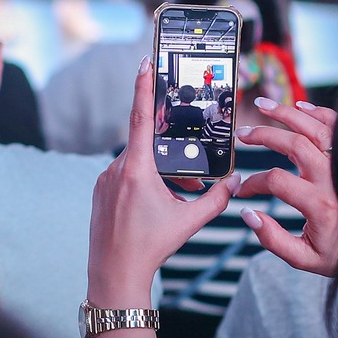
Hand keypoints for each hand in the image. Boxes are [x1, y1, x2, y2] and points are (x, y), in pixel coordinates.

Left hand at [89, 60, 234, 304]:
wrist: (113, 275)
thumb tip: (237, 183)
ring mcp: (104, 181)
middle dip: (172, 161)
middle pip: (148, 149)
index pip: (140, 118)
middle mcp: (116, 170)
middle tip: (188, 183)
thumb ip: (216, 199)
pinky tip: (155, 208)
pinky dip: (144, 185)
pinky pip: (125, 178)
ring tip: (176, 200)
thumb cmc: (149, 248)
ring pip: (137, 165)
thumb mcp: (189, 222)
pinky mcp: (99, 192)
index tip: (144, 62)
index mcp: (136, 170)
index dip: (143, 87)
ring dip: (160, 176)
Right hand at [231, 98, 337, 276]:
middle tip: (242, 136)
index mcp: (320, 205)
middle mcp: (333, 180)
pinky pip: (335, 128)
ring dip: (287, 114)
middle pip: (294, 144)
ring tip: (263, 106)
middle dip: (264, 135)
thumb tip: (248, 214)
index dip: (254, 183)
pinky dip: (317, 113)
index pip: (277, 181)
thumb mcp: (304, 257)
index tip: (243, 190)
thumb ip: (272, 239)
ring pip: (315, 129)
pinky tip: (298, 107)